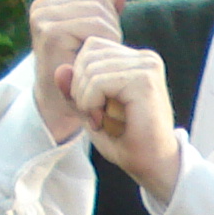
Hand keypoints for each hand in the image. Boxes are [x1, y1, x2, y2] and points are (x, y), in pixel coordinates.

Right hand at [28, 0, 127, 141]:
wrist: (60, 106)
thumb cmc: (81, 72)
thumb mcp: (97, 36)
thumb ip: (108, 9)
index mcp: (50, 2)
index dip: (107, 8)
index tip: (99, 37)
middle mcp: (42, 6)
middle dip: (110, 22)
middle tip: (98, 51)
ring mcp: (43, 17)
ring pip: (99, 9)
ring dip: (109, 34)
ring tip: (94, 57)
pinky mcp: (50, 32)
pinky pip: (96, 24)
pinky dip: (105, 41)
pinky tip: (93, 60)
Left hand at [66, 36, 180, 196]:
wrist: (153, 167)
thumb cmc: (126, 141)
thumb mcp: (90, 111)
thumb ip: (74, 89)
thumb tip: (60, 69)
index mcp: (136, 60)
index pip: (91, 47)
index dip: (81, 77)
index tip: (97, 108)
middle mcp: (145, 58)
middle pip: (88, 55)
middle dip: (81, 89)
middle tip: (99, 118)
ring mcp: (147, 67)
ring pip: (90, 68)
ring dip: (86, 100)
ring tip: (104, 121)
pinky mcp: (144, 81)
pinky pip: (97, 81)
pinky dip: (91, 104)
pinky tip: (105, 120)